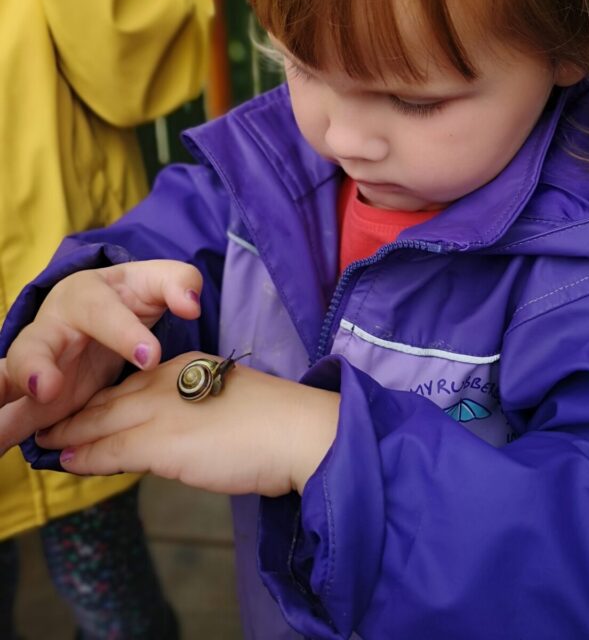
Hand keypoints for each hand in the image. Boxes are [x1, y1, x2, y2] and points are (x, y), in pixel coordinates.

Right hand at [0, 260, 202, 451]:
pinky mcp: (34, 395)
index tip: (151, 356)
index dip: (125, 334)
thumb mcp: (155, 282)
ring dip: (6, 394)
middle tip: (49, 388)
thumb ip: (177, 284)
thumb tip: (192, 304)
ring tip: (3, 422)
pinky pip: (12, 409)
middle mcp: (51, 327)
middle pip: (35, 343)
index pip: (102, 312)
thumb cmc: (130, 297)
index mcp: (85, 295)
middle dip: (36, 365)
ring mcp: (37, 362)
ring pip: (11, 376)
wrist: (101, 313)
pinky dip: (2, 426)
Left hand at [36, 353, 340, 496]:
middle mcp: (167, 381)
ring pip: (102, 421)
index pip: (136, 383)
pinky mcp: (157, 441)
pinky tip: (68, 461)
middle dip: (80, 414)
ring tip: (50, 442)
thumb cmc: (277, 421)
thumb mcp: (230, 403)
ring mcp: (160, 409)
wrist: (295, 429)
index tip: (90, 413)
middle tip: (53, 426)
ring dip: (73, 433)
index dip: (109, 400)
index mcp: (189, 368)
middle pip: (111, 398)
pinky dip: (85, 457)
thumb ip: (201, 411)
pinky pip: (109, 450)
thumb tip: (188, 433)